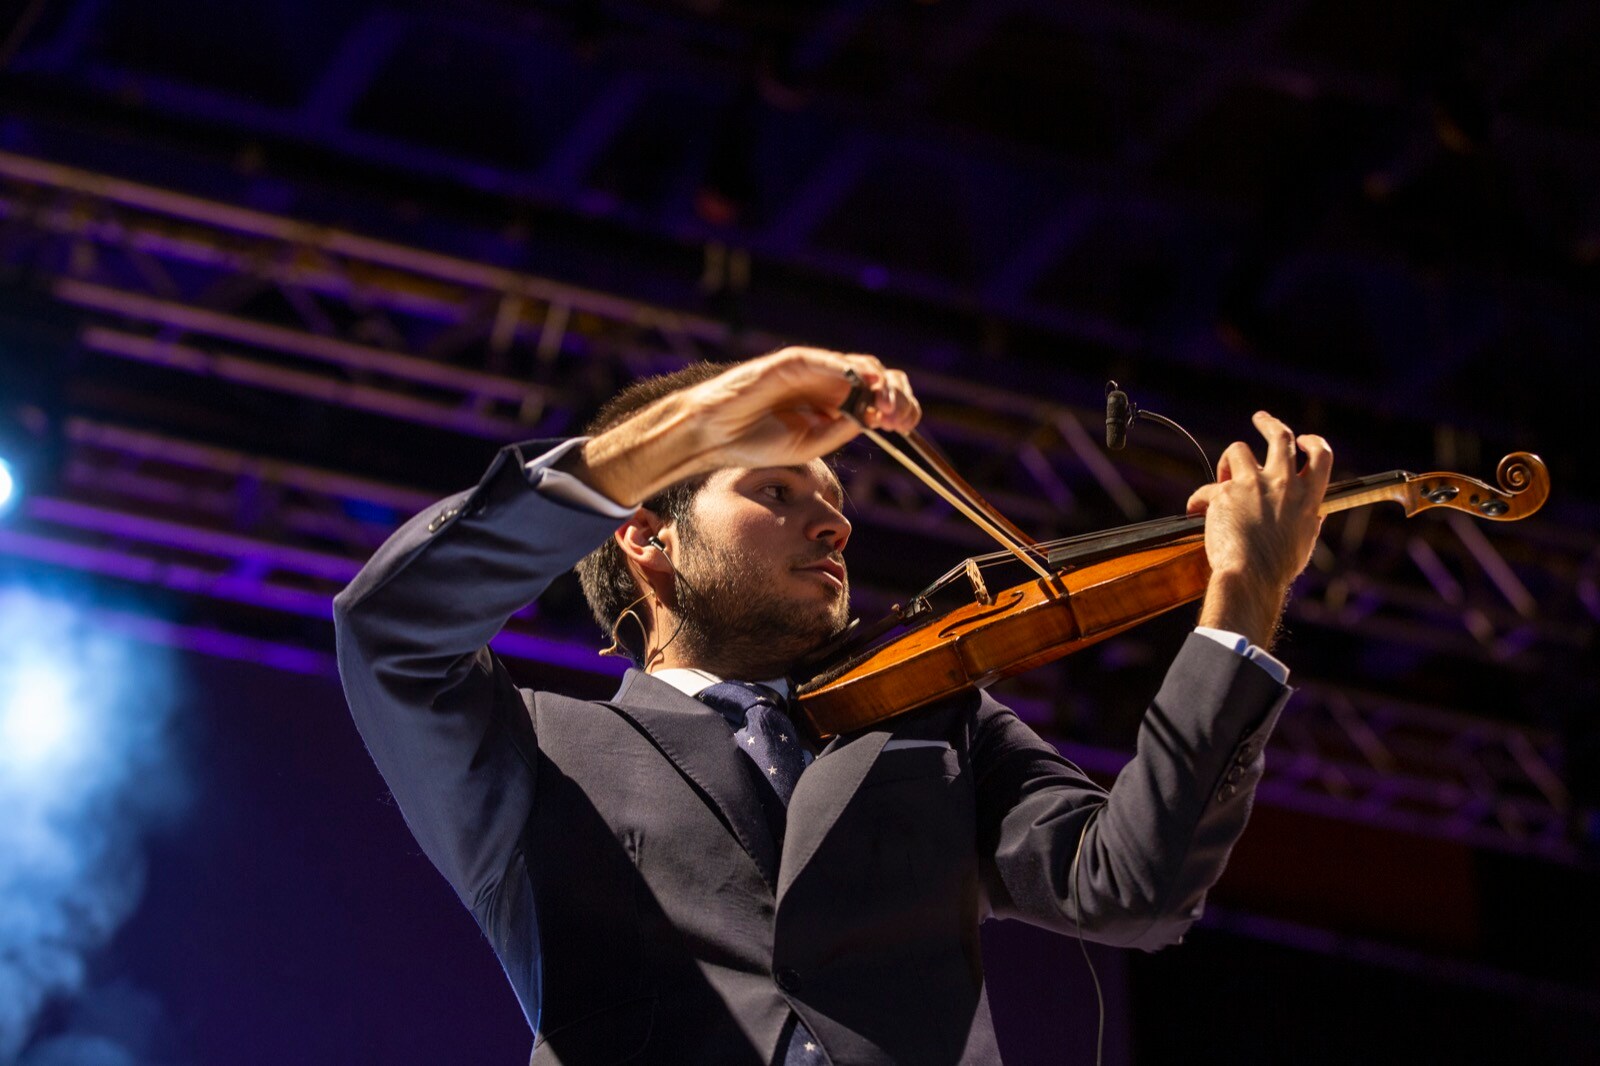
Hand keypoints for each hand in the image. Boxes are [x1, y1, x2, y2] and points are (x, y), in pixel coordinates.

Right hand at [686, 347, 919, 470]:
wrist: (718, 435)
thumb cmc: (758, 442)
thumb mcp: (812, 444)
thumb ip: (843, 428)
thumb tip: (876, 416)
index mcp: (836, 405)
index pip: (879, 397)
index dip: (899, 408)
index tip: (906, 428)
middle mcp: (829, 384)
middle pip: (878, 378)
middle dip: (897, 396)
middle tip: (901, 420)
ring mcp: (812, 371)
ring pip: (860, 366)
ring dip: (880, 385)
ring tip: (886, 408)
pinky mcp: (792, 363)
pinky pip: (826, 361)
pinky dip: (847, 369)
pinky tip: (863, 383)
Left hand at [1186, 411, 1331, 646]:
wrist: (1251, 577)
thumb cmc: (1278, 567)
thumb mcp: (1305, 541)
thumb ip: (1310, 520)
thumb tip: (1317, 511)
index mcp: (1308, 497)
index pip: (1321, 456)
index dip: (1312, 442)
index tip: (1303, 439)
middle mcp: (1283, 484)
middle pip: (1280, 437)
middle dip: (1269, 423)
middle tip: (1260, 418)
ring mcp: (1253, 485)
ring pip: (1238, 451)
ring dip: (1228, 462)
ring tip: (1222, 478)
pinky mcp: (1224, 493)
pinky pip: (1207, 488)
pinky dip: (1199, 499)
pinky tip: (1196, 511)